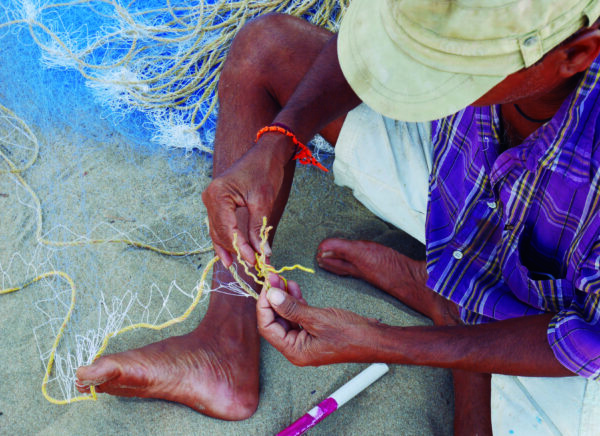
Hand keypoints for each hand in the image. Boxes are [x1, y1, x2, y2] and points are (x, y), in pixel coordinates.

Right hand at [202, 139, 289, 266]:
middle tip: (249, 266)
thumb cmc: (265, 171)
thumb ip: (258, 228)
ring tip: (235, 265)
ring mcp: (211, 200)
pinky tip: (229, 253)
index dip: (240, 248)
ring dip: (227, 248)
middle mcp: (210, 198)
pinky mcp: (218, 202)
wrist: (266, 153)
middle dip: (234, 250)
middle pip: (219, 232)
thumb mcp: (263, 201)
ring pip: (217, 231)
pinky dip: (225, 238)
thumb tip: (261, 253)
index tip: (253, 261)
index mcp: (218, 194)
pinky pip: (219, 224)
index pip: (227, 229)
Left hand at [257, 274, 380, 365]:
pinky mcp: (315, 329)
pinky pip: (299, 314)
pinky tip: (293, 287)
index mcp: (295, 351)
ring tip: (281, 278)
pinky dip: (295, 300)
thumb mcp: (318, 319)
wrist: (375, 338)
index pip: (268, 328)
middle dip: (272, 299)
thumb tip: (271, 296)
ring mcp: (306, 338)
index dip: (264, 306)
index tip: (266, 287)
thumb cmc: (351, 334)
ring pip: (287, 315)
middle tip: (272, 278)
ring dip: (283, 297)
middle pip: (275, 321)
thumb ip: (292, 308)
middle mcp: (297, 347)